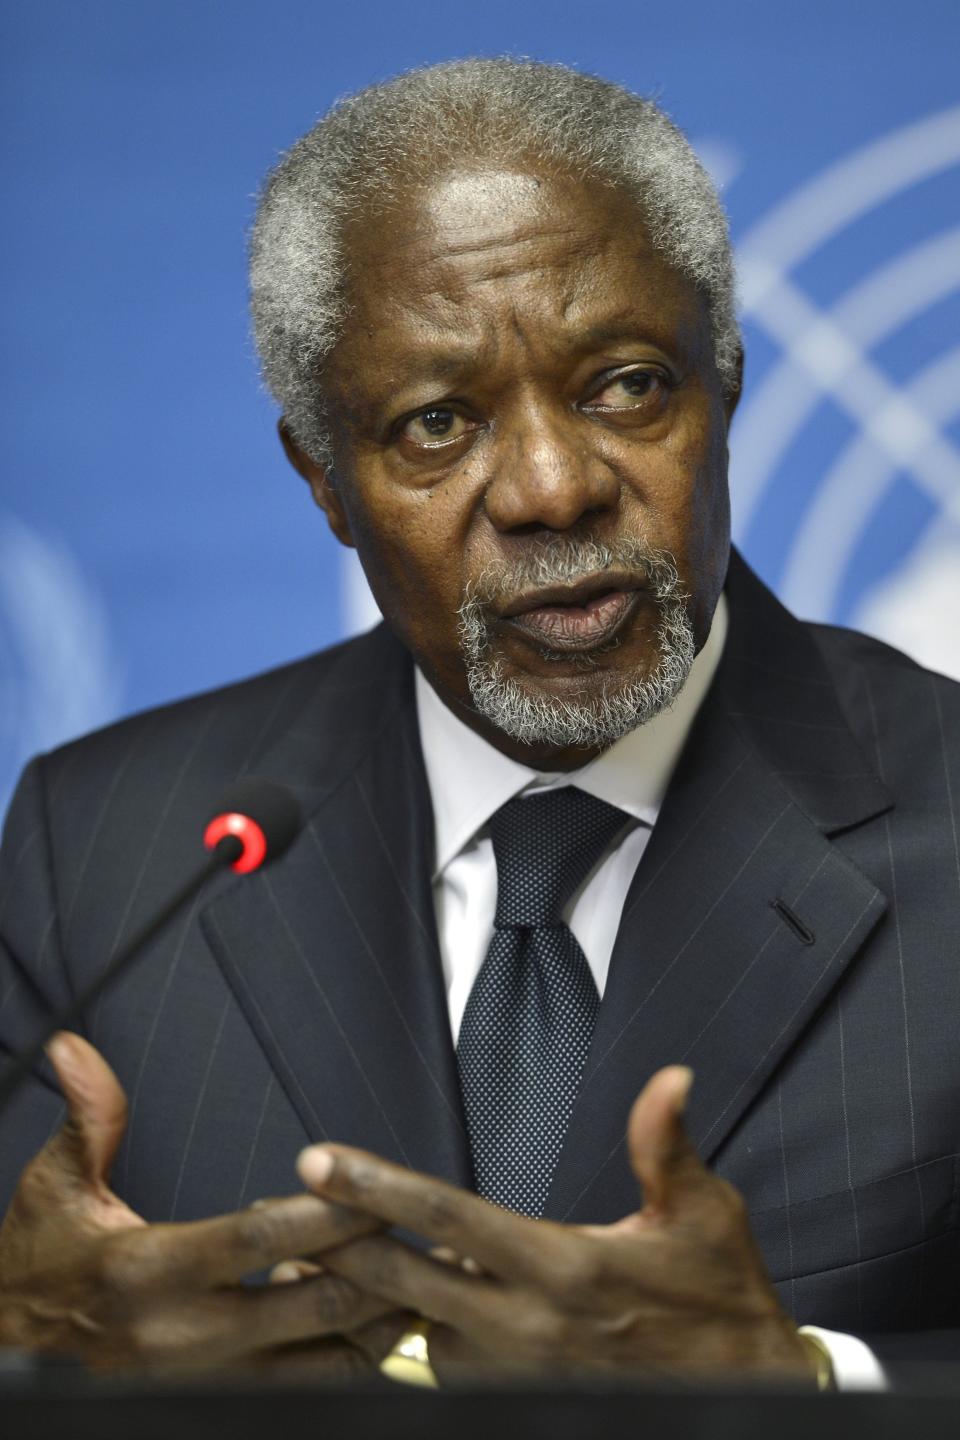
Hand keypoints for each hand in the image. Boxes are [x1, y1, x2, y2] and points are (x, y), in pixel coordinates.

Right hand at [0, 1032, 405, 1373]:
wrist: (12, 1347)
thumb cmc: (43, 1260)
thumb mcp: (55, 1184)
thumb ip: (89, 1117)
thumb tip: (76, 1049)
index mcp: (149, 1271)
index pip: (259, 1239)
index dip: (327, 1214)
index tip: (377, 1188)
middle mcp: (183, 1337)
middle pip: (310, 1306)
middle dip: (377, 1268)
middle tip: (427, 1232)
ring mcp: (203, 1380)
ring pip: (319, 1361)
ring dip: (375, 1321)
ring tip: (420, 1277)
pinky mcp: (213, 1401)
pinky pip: (301, 1385)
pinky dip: (343, 1353)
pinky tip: (364, 1313)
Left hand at [297, 1066, 815, 1381]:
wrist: (745, 1394)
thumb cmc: (721, 1299)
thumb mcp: (704, 1214)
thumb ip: (665, 1145)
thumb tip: (672, 1077)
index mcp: (562, 1266)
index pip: (447, 1218)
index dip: (376, 1186)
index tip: (317, 1162)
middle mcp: (526, 1327)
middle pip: (403, 1277)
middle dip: (342, 1241)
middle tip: (294, 1207)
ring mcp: (515, 1375)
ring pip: (420, 1324)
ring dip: (395, 1289)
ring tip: (360, 1252)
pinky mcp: (516, 1403)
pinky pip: (446, 1364)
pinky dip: (431, 1328)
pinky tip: (432, 1300)